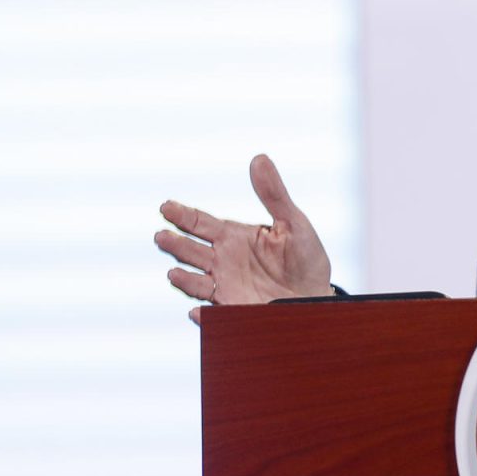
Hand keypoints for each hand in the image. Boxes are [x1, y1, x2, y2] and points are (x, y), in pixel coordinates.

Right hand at [155, 154, 332, 323]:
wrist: (315, 296)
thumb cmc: (304, 258)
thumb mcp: (293, 222)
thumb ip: (273, 193)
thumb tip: (260, 159)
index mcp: (235, 237)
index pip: (202, 223)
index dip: (183, 215)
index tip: (166, 207)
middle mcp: (224, 261)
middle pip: (192, 251)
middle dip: (176, 245)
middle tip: (161, 236)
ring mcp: (226, 286)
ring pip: (196, 282)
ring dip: (184, 279)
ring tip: (174, 274)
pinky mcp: (234, 310)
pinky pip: (215, 315)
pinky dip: (204, 316)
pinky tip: (198, 312)